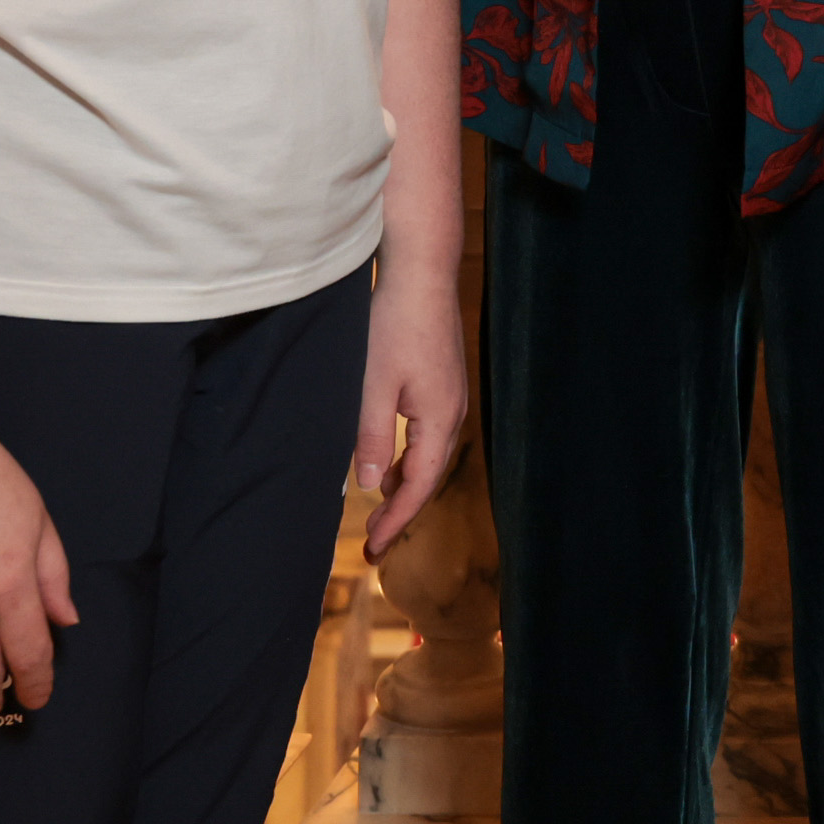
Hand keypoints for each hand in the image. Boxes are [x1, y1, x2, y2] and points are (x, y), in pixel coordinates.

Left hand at [354, 255, 470, 557]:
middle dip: (402, 509)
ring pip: (428, 453)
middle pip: (429, 474)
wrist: (421, 272)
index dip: (397, 520)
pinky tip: (389, 458)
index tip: (375, 550)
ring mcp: (450, 394)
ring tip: (377, 507)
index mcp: (439, 418)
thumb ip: (372, 438)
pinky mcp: (442, 380)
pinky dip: (409, 456)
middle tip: (374, 541)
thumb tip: (370, 485)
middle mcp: (453, 411)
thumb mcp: (373, 386)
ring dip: (404, 482)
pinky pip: (428, 433)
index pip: (419, 485)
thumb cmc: (395, 325)